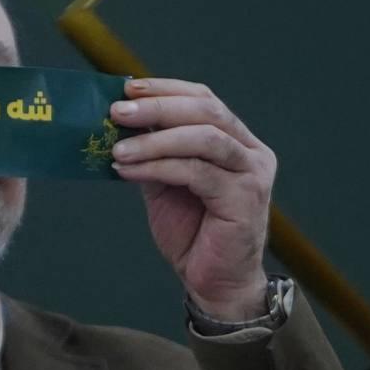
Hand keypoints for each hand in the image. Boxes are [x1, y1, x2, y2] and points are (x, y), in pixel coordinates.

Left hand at [108, 78, 276, 320]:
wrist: (215, 282)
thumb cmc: (193, 234)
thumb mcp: (167, 185)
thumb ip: (154, 153)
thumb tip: (118, 125)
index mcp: (236, 141)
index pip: (204, 100)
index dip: (166, 89)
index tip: (126, 87)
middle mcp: (251, 152)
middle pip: (206, 112)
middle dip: (158, 107)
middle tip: (117, 111)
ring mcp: (252, 174)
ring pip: (203, 139)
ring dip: (155, 140)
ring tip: (116, 148)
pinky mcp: (244, 199)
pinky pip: (196, 172)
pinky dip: (158, 167)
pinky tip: (128, 171)